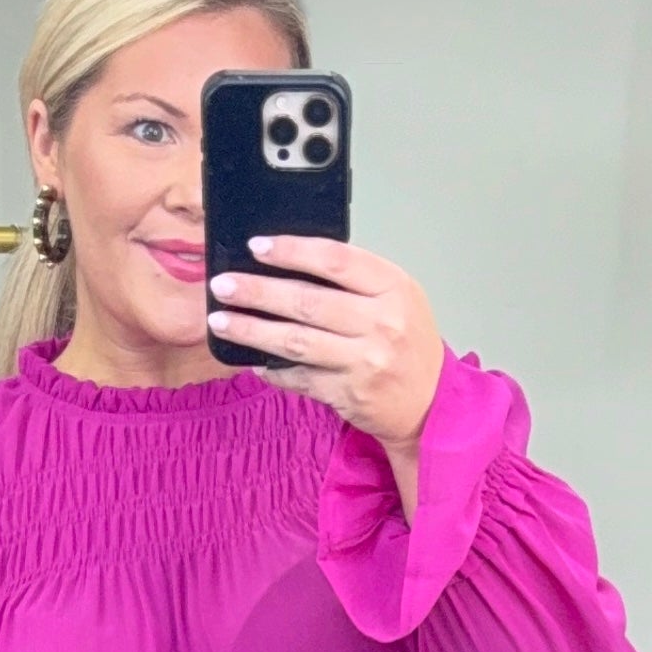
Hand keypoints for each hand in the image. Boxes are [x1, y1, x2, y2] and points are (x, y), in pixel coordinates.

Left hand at [208, 237, 443, 505]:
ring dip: (252, 330)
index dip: (291, 251)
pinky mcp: (348, 395)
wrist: (431, 404)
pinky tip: (251, 359)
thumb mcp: (397, 297)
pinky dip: (272, 369)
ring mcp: (364, 362)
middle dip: (257, 292)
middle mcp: (381, 324)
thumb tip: (290, 264)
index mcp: (393, 288)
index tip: (257, 247)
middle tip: (223, 284)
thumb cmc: (407, 344)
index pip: (335, 260)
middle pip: (307, 301)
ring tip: (221, 320)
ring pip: (296, 341)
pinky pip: (299, 377)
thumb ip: (355, 279)